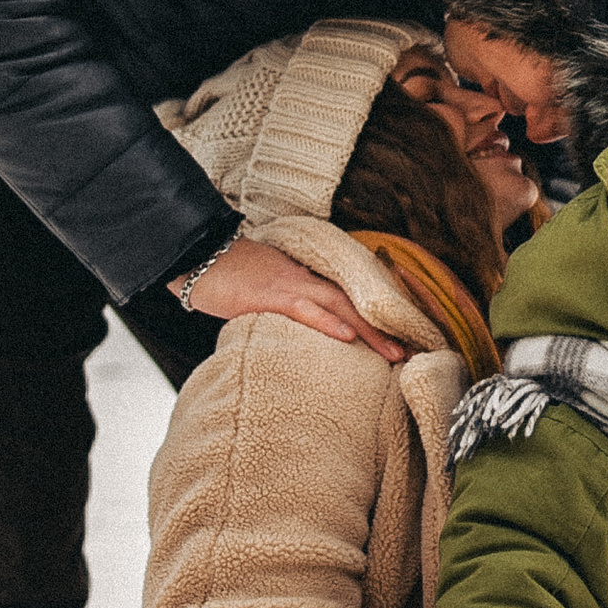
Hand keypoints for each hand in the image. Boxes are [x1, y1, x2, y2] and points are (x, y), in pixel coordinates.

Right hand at [186, 236, 405, 361]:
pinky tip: (348, 337)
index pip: (348, 299)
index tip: (402, 339)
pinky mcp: (269, 296)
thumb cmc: (224, 274)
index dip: (377, 318)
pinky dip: (328, 323)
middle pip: (354, 303)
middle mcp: (304, 279)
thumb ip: (284, 306)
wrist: (195, 254)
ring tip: (395, 354)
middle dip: (385, 328)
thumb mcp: (261, 291)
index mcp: (303, 278)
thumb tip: (297, 329)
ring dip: (370, 331)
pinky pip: (305, 310)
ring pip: (339, 307)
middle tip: (413, 352)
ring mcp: (289, 286)